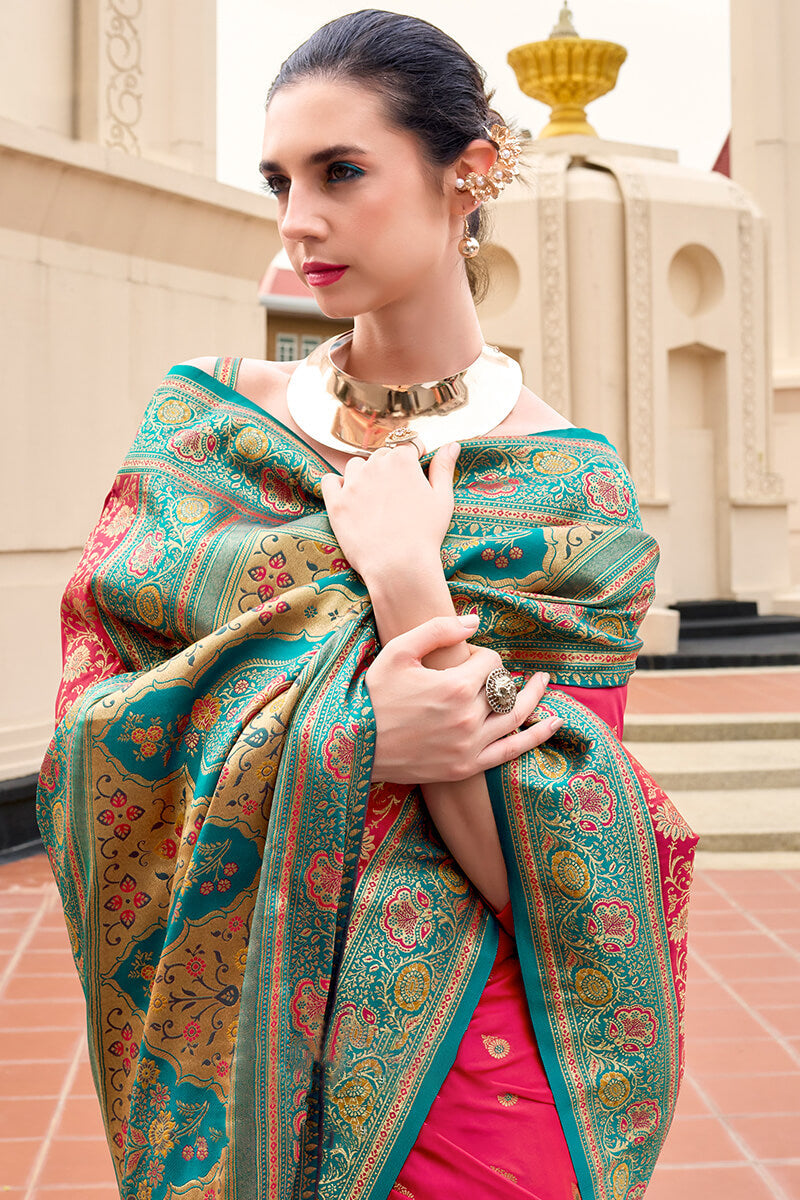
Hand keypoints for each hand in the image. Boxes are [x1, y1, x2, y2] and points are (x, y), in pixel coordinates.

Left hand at [320, 442, 458, 580]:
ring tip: (374, 499)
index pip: (407, 445)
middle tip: (397, 495)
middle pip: (381, 456)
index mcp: (402, 460)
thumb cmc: (426, 535)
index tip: (415, 474)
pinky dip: (336, 485)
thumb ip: (444, 467)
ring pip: (356, 466)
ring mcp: (352, 484)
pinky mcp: (336, 503)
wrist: (398, 566)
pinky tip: (348, 497)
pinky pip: (329, 481)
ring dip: (364, 475)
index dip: (413, 459)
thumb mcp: (443, 498)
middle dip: (389, 469)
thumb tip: (452, 444)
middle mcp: (375, 465)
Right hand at [366, 615, 562, 783]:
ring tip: (543, 684)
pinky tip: (554, 723)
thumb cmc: (373, 694)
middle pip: (502, 686)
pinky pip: (512, 751)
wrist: (353, 746)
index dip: (481, 655)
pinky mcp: (466, 767)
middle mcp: (469, 717)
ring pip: (515, 715)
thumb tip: (476, 621)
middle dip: (499, 674)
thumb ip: (439, 630)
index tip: (465, 658)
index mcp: (455, 686)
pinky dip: (537, 736)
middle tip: (495, 668)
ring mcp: (470, 745)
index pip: (490, 662)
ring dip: (533, 697)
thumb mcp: (399, 651)